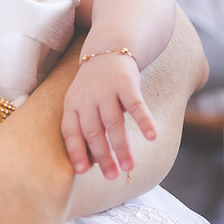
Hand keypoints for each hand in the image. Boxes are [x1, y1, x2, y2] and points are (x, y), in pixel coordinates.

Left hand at [61, 53, 155, 178]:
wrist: (110, 48)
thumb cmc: (95, 86)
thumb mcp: (82, 103)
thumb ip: (85, 129)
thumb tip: (90, 164)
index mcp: (72, 105)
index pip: (71, 132)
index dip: (76, 151)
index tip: (83, 171)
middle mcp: (87, 98)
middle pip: (94, 132)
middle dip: (103, 157)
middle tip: (112, 176)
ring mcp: (106, 90)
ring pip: (113, 124)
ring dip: (122, 147)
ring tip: (130, 166)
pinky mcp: (126, 83)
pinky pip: (136, 106)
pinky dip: (144, 121)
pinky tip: (152, 137)